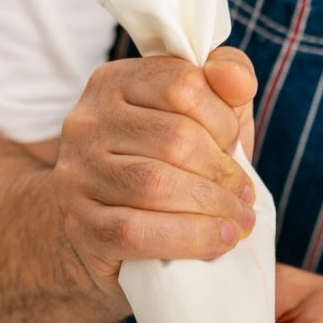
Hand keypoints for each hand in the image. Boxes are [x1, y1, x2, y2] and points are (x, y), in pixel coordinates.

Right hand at [53, 48, 257, 297]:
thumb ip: (226, 83)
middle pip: (174, 138)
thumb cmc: (169, 169)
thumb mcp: (203, 119)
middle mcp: (87, 123)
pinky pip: (138, 232)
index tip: (235, 151)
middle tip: (245, 200)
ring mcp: (77, 175)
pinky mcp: (81, 226)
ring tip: (238, 223)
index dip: (223, 121)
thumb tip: (238, 80)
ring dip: (212, 208)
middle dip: (223, 174)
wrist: (113, 233)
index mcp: (114, 83)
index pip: (181, 85)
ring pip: (156, 184)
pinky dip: (190, 238)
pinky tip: (219, 242)